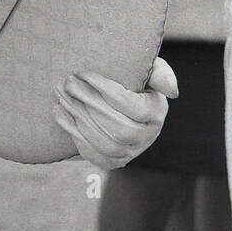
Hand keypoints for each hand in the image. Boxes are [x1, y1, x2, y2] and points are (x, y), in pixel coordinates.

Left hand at [53, 57, 178, 169]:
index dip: (106, 91)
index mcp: (156, 112)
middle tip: (67, 82)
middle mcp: (147, 136)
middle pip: (119, 128)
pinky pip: (93, 154)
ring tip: (61, 96)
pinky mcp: (112, 161)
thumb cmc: (130, 79)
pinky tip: (60, 113)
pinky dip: (74, 134)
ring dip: (79, 119)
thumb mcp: (146, 70)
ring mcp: (130, 152)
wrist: (110, 100)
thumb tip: (171, 91)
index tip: (83, 73)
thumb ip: (158, 73)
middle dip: (89, 104)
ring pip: (105, 143)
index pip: (133, 107)